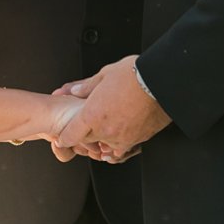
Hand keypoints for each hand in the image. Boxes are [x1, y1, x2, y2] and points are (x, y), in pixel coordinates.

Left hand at [52, 56, 169, 162]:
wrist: (161, 82)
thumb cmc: (133, 75)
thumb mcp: (105, 75)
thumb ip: (86, 86)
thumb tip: (72, 90)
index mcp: (91, 115)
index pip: (70, 135)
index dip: (64, 138)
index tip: (62, 138)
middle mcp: (105, 130)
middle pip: (87, 142)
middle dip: (86, 136)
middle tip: (89, 126)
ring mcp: (122, 138)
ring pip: (106, 147)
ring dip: (104, 140)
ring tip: (109, 129)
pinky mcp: (138, 140)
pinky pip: (124, 149)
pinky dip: (121, 143)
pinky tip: (123, 135)